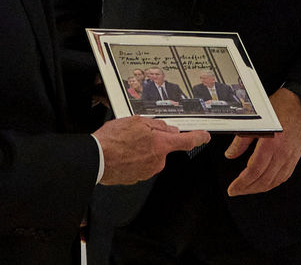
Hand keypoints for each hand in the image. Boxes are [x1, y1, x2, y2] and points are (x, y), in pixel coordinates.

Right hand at [94, 116, 209, 185]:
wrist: (96, 159)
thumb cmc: (113, 141)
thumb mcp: (137, 121)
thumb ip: (157, 125)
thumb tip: (168, 129)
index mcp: (161, 145)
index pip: (187, 142)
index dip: (198, 138)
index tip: (204, 136)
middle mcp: (157, 161)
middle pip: (163, 147)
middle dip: (154, 140)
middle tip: (136, 134)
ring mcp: (147, 171)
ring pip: (150, 156)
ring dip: (141, 149)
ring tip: (124, 144)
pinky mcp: (136, 178)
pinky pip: (140, 165)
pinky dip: (133, 158)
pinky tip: (121, 153)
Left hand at [224, 87, 300, 195]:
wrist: (299, 105)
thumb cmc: (279, 108)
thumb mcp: (255, 123)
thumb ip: (241, 141)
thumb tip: (230, 155)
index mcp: (270, 144)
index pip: (254, 171)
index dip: (242, 183)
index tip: (233, 189)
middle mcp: (281, 154)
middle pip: (263, 180)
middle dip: (247, 189)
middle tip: (236, 191)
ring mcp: (290, 157)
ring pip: (273, 181)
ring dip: (259, 189)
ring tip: (247, 189)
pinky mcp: (295, 158)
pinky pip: (283, 177)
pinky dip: (272, 183)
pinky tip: (264, 184)